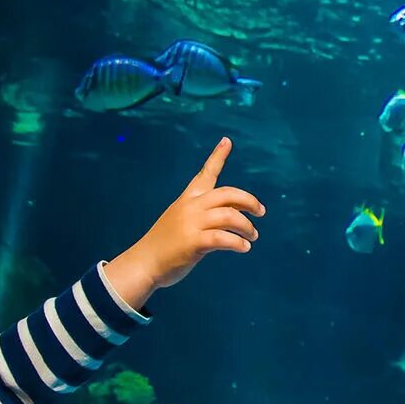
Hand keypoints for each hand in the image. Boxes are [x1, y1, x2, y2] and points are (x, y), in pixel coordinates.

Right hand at [105, 137, 265, 306]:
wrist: (143, 263)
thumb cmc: (165, 245)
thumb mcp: (182, 222)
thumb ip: (205, 215)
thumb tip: (235, 215)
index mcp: (187, 199)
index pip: (205, 174)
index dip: (217, 157)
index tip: (227, 141)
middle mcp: (190, 207)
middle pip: (228, 194)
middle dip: (249, 201)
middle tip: (261, 212)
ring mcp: (191, 224)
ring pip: (230, 216)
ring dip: (247, 227)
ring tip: (253, 236)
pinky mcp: (193, 242)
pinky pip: (224, 239)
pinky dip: (238, 243)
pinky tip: (244, 248)